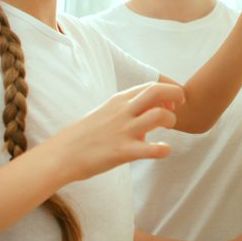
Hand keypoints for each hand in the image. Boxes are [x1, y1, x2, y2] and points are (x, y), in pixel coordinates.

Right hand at [45, 81, 184, 183]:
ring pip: (160, 116)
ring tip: (167, 131)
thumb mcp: (106, 112)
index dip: (166, 92)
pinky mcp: (123, 151)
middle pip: (158, 91)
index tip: (169, 104)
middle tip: (178, 108)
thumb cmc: (86, 134)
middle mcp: (123, 111)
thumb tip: (149, 110)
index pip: (150, 85)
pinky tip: (163, 150)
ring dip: (171, 121)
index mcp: (119, 100)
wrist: (62, 154)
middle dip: (176, 95)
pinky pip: (153, 149)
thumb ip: (128, 108)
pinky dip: (164, 150)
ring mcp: (124, 130)